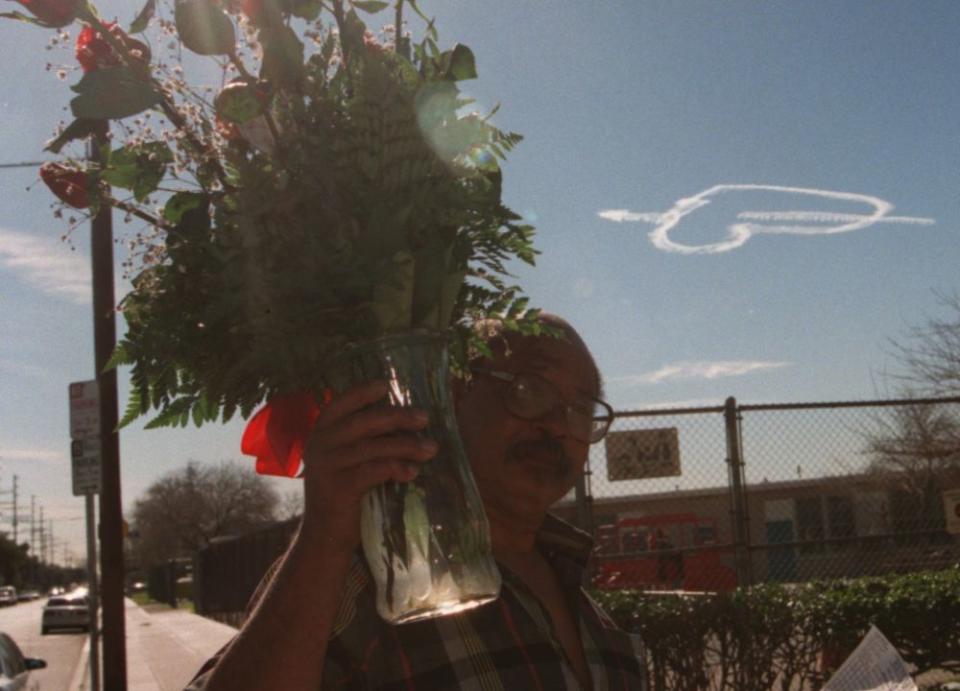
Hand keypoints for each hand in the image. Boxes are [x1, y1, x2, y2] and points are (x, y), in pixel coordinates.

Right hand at [297, 380, 436, 552]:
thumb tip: (406, 420)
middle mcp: (319, 445)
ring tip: (431, 449)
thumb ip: (364, 440)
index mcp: (320, 433)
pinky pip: (372, 471)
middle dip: (397, 417)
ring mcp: (326, 467)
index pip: (339, 404)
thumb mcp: (348, 461)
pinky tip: (413, 472)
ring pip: (372, 447)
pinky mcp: (337, 488)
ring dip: (406, 445)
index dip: (362, 393)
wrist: (325, 536)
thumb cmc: (345, 493)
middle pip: (362, 422)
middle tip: (424, 418)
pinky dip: (396, 468)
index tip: (387, 385)